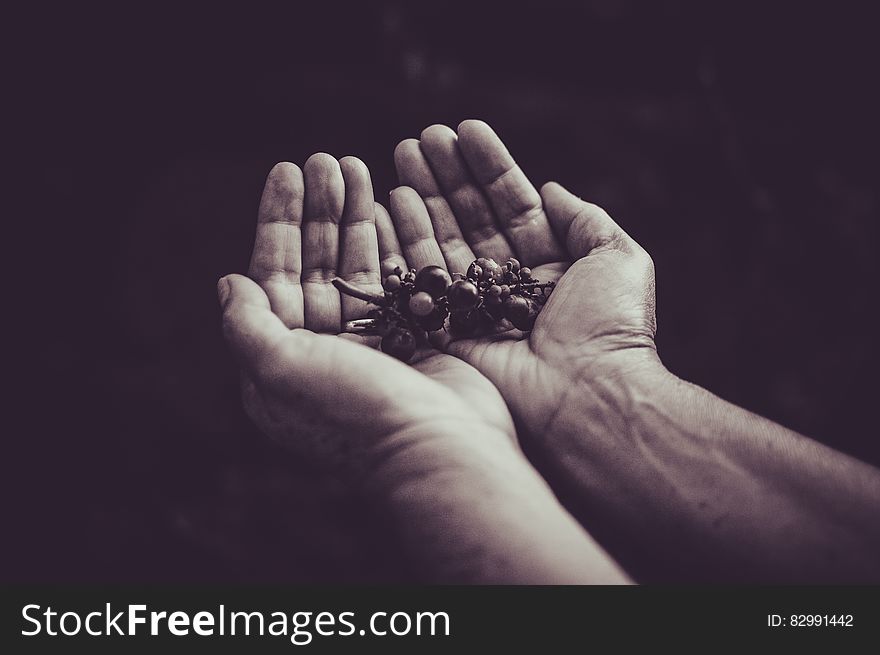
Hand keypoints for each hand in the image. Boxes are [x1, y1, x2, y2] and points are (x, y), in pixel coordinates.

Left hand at [219, 154, 516, 483]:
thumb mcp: (281, 371)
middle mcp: (324, 349)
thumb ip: (247, 325)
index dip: (278, 222)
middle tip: (328, 158)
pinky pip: (397, 277)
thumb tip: (227, 282)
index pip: (272, 275)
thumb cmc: (356, 414)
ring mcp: (372, 342)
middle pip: (315, 263)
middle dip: (318, 210)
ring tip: (358, 166)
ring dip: (354, 215)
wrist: (441, 451)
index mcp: (284, 358)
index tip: (287, 172)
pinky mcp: (414, 337)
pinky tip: (392, 202)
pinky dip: (393, 240)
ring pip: (357, 265)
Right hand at [391, 120, 659, 438]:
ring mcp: (474, 308)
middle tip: (423, 137)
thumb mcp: (618, 258)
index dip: (488, 166)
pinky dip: (403, 241)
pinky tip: (389, 200)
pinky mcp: (445, 331)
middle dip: (448, 176)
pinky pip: (420, 280)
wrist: (584, 394)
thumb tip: (550, 188)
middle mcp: (506, 284)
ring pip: (442, 241)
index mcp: (547, 266)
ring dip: (422, 197)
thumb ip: (585, 219)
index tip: (465, 129)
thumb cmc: (609, 327)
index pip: (512, 204)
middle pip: (471, 218)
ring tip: (402, 154)